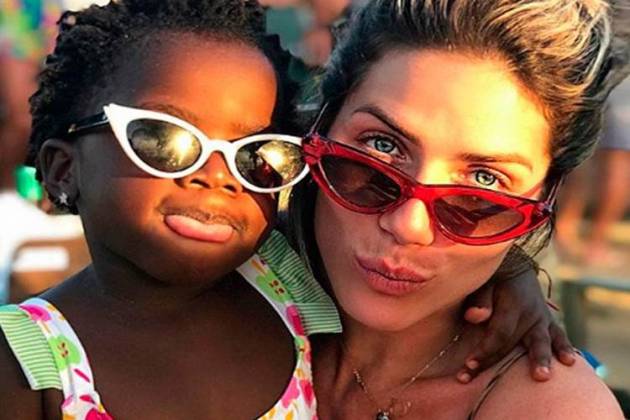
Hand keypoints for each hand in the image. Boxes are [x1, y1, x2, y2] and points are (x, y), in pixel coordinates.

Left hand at [457, 269, 575, 383]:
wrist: (515, 265)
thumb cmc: (493, 277)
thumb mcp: (483, 281)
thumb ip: (480, 299)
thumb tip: (475, 317)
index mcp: (512, 302)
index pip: (499, 332)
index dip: (484, 350)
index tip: (468, 365)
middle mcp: (530, 311)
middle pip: (512, 342)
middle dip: (492, 362)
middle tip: (473, 377)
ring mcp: (542, 318)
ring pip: (541, 341)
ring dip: (540, 359)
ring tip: (542, 377)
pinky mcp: (549, 323)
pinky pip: (559, 336)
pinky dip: (564, 348)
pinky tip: (570, 363)